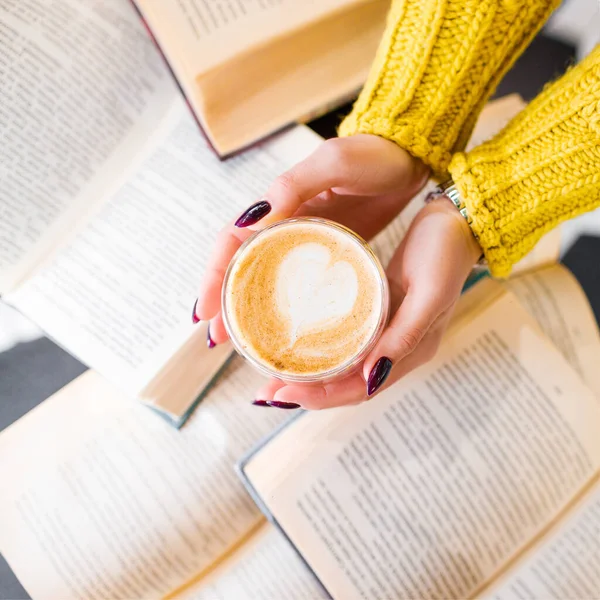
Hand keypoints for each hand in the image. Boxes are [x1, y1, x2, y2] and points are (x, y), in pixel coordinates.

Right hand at [195, 134, 427, 339]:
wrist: (408, 159)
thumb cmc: (373, 157)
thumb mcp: (333, 164)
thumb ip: (295, 186)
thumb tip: (253, 223)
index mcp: (279, 203)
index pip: (233, 240)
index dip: (215, 274)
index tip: (205, 309)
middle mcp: (285, 224)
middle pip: (242, 265)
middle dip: (225, 301)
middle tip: (217, 338)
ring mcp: (306, 241)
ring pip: (265, 278)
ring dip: (249, 309)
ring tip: (242, 344)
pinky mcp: (326, 252)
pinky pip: (298, 282)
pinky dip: (285, 305)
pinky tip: (286, 328)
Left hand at [253, 198, 481, 408]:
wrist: (458, 222)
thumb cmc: (446, 252)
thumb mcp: (429, 294)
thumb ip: (404, 336)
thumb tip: (372, 377)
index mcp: (409, 352)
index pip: (359, 390)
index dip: (321, 397)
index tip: (284, 393)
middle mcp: (394, 349)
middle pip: (346, 384)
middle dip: (307, 392)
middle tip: (266, 391)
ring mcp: (385, 332)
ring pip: (342, 365)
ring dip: (309, 374)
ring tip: (271, 375)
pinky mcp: (377, 311)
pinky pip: (345, 339)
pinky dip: (319, 347)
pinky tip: (296, 340)